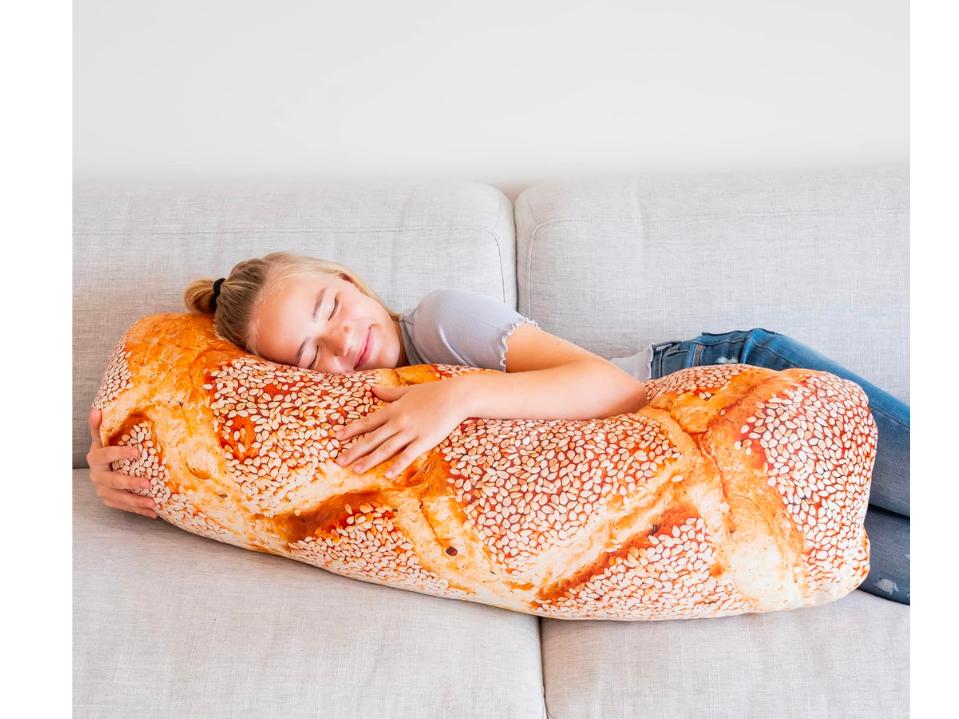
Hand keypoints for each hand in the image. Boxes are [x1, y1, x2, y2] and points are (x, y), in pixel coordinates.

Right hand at [86, 407, 157, 518]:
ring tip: (154, 503)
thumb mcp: (101, 439)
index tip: (137, 451)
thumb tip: (96, 409)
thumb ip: (99, 427)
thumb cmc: (104, 450)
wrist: (98, 469)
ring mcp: (102, 491)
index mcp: (95, 459)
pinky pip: (124, 507)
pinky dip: (139, 511)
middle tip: (148, 483)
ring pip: (119, 498)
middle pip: (112, 481)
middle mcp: (96, 477)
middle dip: (130, 483)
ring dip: (136, 502)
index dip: (120, 453)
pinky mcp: (109, 501)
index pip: (106, 455)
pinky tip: (154, 513)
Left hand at [333, 381, 469, 477]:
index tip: (337, 437)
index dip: (351, 430)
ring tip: (356, 470)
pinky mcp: (424, 441)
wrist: (456, 396)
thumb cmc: (433, 392)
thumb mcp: (408, 391)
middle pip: (372, 438)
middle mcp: (398, 421)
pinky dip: (397, 465)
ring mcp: (411, 432)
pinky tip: (388, 475)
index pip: (368, 422)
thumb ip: (389, 393)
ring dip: (370, 460)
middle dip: (354, 450)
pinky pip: (408, 455)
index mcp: (393, 409)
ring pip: (386, 448)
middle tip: (339, 461)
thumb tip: (373, 389)